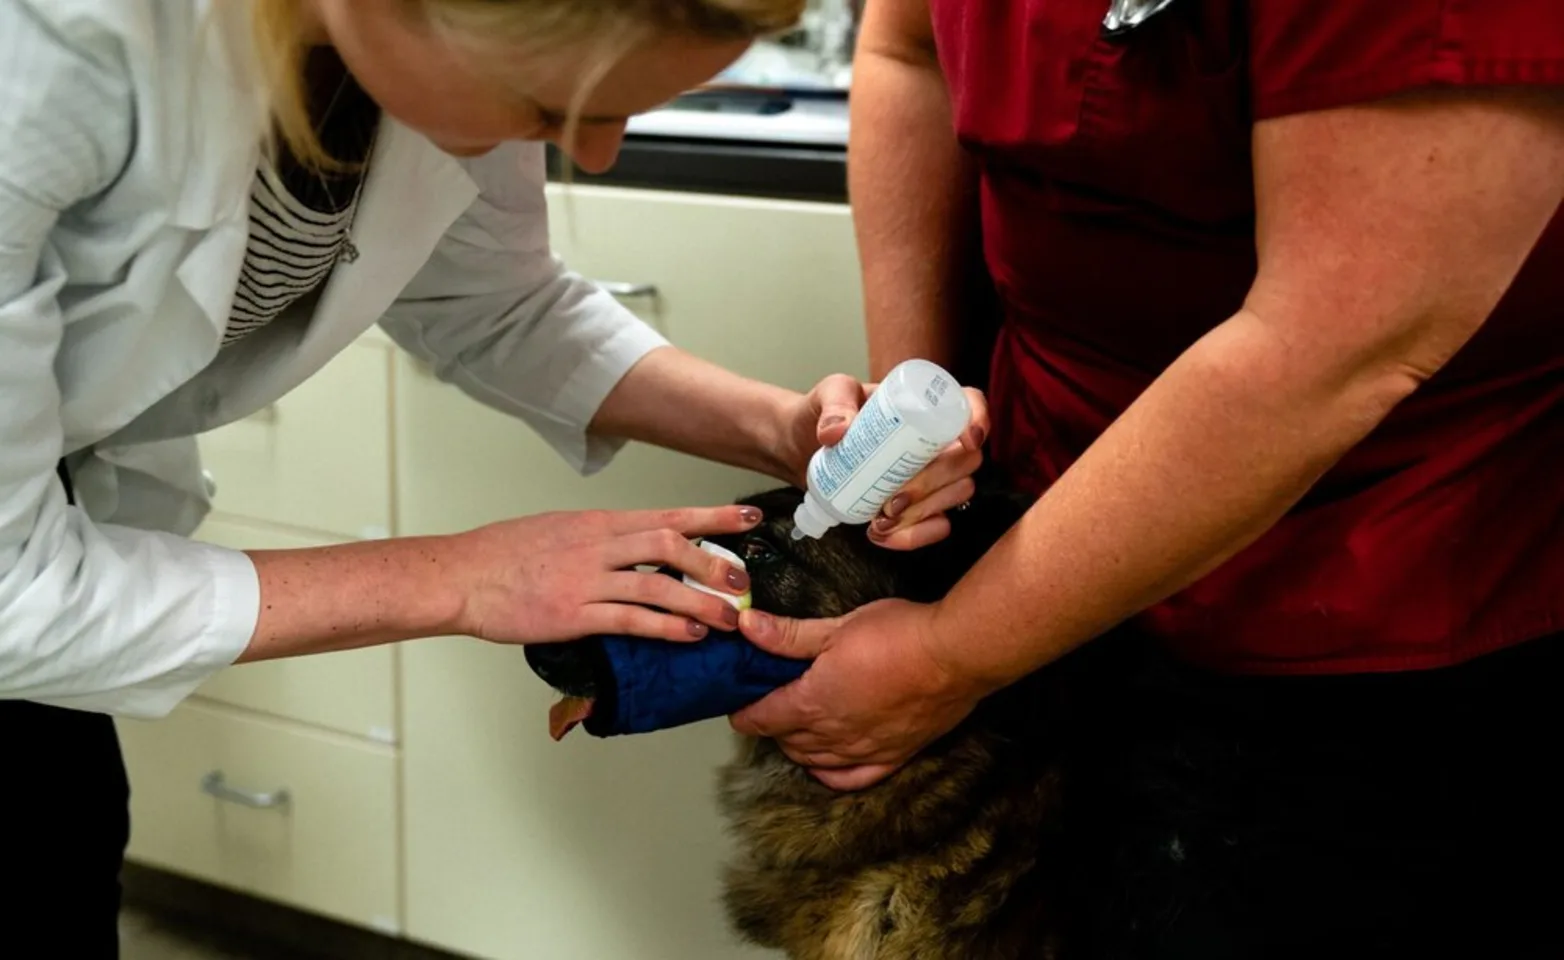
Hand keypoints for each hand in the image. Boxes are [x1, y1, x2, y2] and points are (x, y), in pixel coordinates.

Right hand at [450, 505, 760, 644]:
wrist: (462, 576)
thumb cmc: (504, 554)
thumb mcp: (560, 529)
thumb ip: (601, 537)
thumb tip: (636, 545)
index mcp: (598, 523)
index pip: (667, 515)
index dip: (713, 516)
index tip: (749, 516)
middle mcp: (598, 545)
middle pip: (670, 544)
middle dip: (714, 562)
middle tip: (744, 580)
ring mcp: (586, 580)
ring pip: (658, 584)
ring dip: (699, 601)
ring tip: (731, 617)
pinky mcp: (573, 615)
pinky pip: (630, 619)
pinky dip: (665, 627)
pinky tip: (689, 634)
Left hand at [728, 600, 987, 790]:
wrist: (955, 656)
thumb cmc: (897, 635)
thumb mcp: (836, 627)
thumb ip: (789, 635)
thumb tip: (746, 627)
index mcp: (813, 703)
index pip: (763, 718)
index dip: (745, 712)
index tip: (739, 703)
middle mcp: (834, 736)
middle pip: (786, 741)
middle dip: (771, 724)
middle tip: (769, 703)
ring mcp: (864, 751)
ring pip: (814, 760)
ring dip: (796, 746)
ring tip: (792, 727)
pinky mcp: (893, 756)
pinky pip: (851, 778)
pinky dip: (830, 772)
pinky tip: (825, 762)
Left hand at [780, 376, 990, 549]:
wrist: (803, 446)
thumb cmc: (825, 412)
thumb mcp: (828, 394)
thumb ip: (833, 404)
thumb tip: (835, 432)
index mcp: (925, 404)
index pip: (969, 405)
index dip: (979, 421)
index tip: (967, 441)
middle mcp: (938, 440)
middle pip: (966, 461)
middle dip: (935, 484)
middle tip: (892, 500)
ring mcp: (933, 475)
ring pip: (957, 495)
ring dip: (924, 514)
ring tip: (880, 520)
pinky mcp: (920, 505)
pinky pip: (938, 525)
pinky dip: (915, 535)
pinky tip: (882, 535)